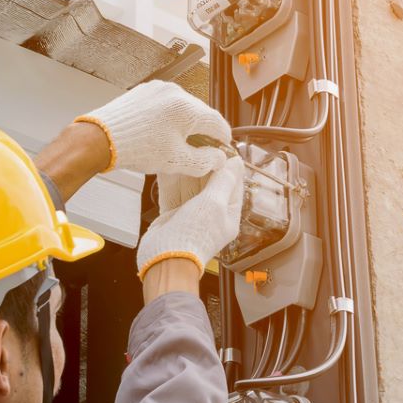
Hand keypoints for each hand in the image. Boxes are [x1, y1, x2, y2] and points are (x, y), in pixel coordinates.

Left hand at [76, 81, 232, 176]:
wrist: (100, 138)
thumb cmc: (137, 149)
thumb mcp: (177, 161)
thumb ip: (205, 161)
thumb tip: (219, 159)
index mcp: (188, 108)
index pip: (218, 123)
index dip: (223, 141)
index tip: (222, 151)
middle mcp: (176, 92)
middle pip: (201, 114)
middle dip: (203, 133)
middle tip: (198, 152)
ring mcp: (159, 89)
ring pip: (183, 108)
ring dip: (185, 125)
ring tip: (175, 144)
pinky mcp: (145, 91)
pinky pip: (165, 104)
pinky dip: (168, 118)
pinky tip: (159, 133)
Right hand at [136, 157, 245, 280]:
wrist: (165, 258)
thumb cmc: (194, 237)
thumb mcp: (214, 203)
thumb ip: (223, 181)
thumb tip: (236, 162)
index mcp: (228, 214)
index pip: (233, 183)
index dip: (228, 164)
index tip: (221, 145)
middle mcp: (211, 214)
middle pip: (210, 182)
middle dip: (204, 164)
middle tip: (198, 143)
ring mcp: (191, 214)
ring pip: (189, 185)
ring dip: (186, 170)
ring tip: (182, 151)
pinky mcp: (173, 215)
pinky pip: (173, 193)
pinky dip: (171, 180)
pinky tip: (169, 166)